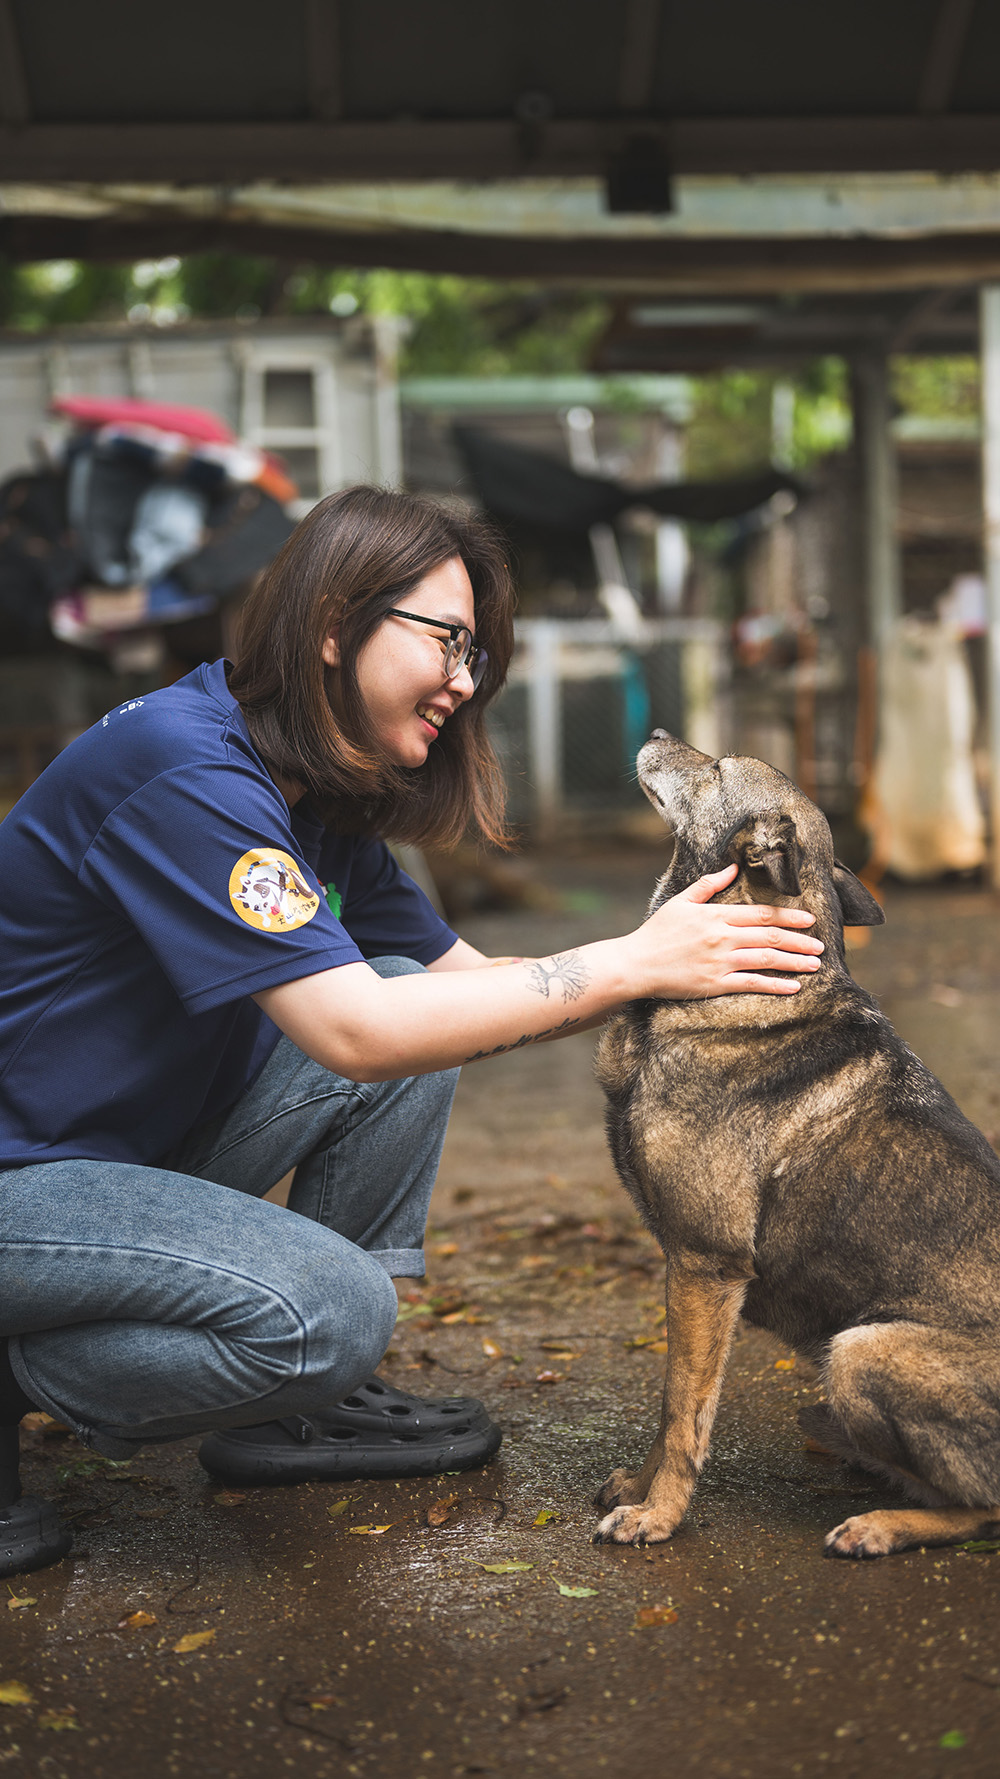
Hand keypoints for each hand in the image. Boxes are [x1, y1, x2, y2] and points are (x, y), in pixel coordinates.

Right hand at [630, 863, 823, 998]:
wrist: (636, 964)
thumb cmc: (656, 932)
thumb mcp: (681, 902)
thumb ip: (709, 885)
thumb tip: (732, 867)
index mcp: (716, 916)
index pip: (761, 914)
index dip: (788, 917)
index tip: (809, 920)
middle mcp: (722, 938)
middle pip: (770, 937)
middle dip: (799, 941)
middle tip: (821, 945)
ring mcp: (720, 962)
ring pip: (766, 959)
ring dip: (794, 962)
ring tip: (814, 964)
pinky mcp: (715, 984)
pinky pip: (752, 984)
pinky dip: (775, 985)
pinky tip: (793, 986)